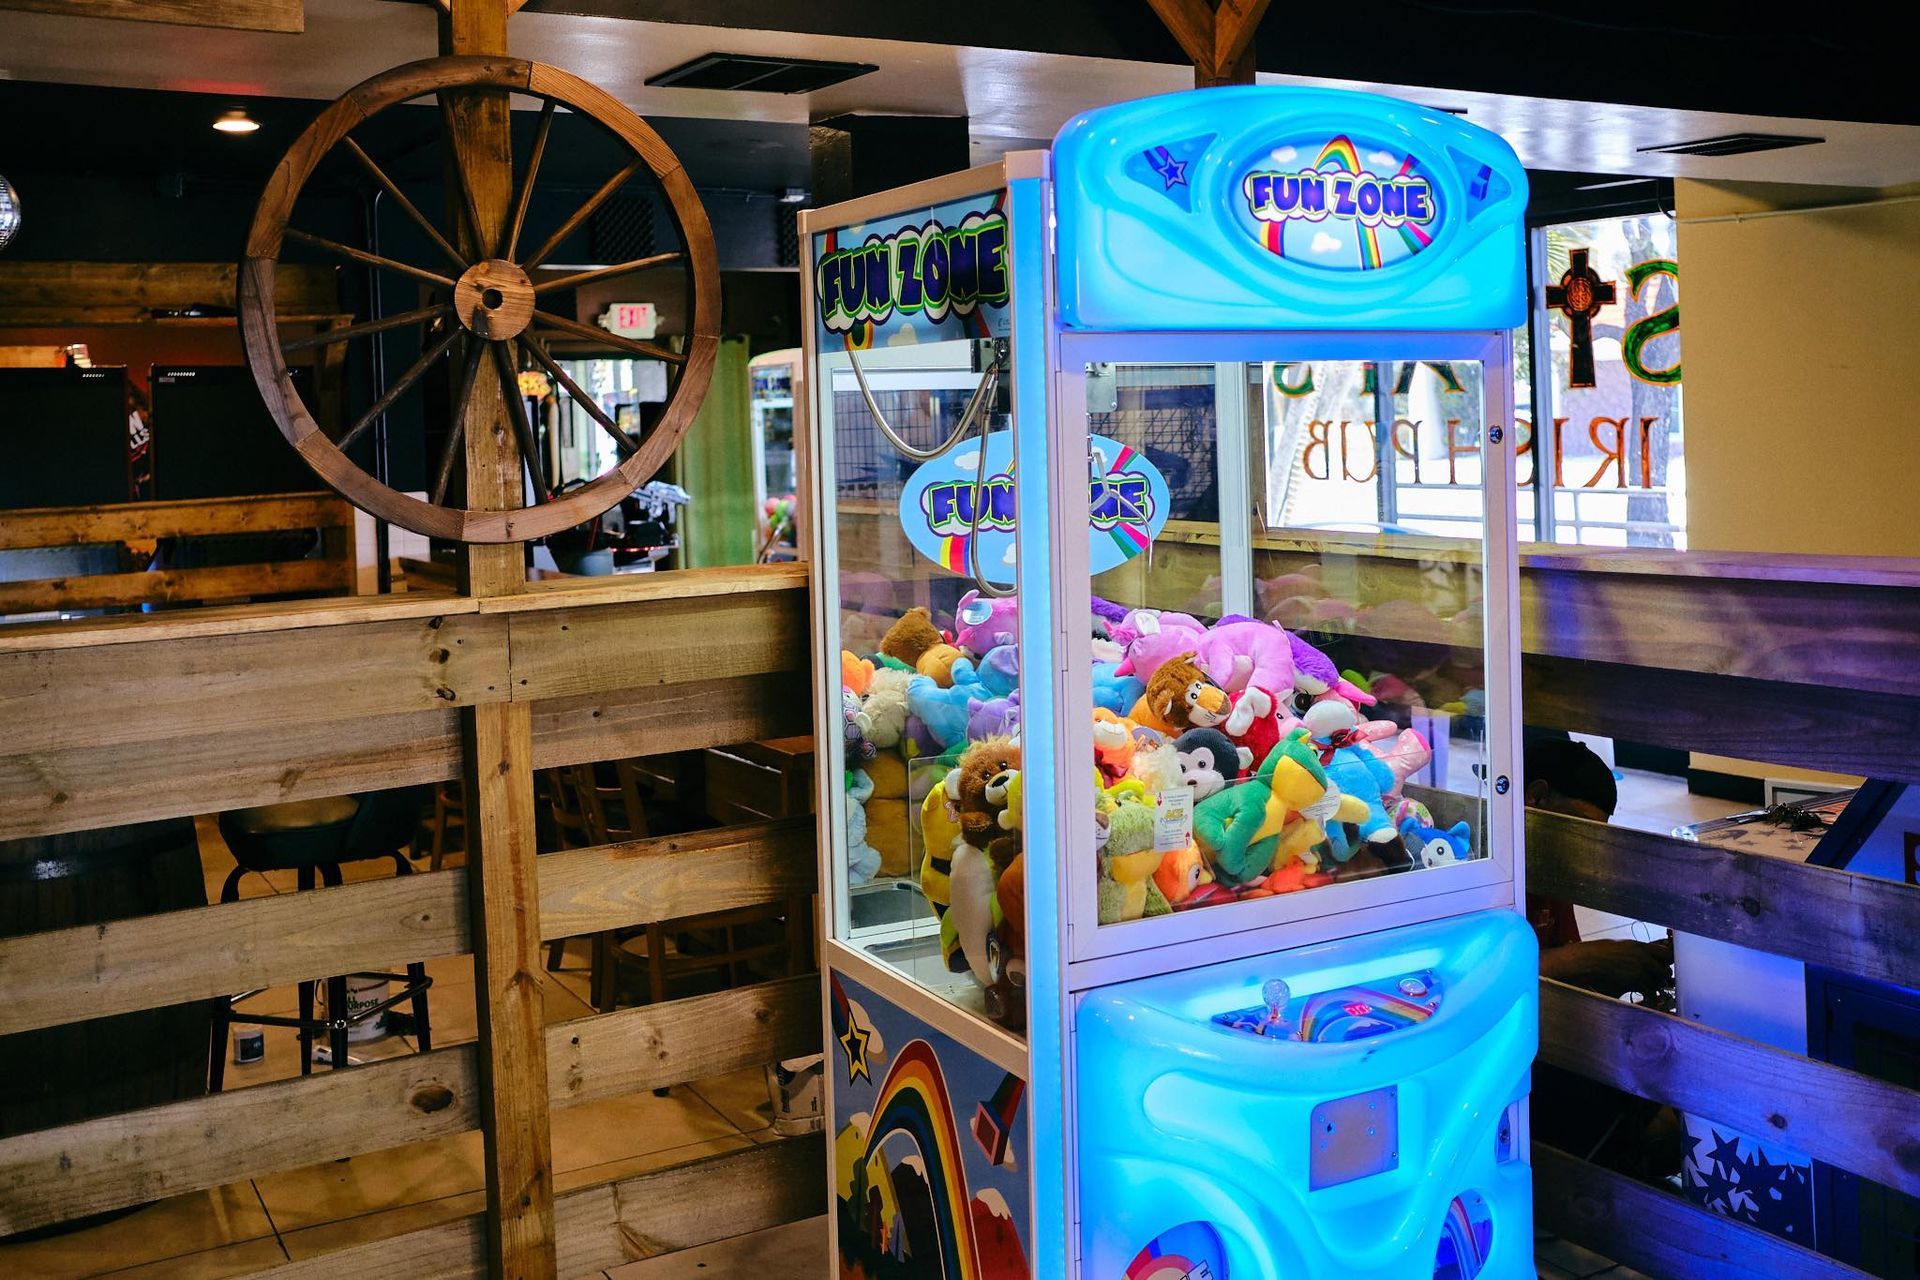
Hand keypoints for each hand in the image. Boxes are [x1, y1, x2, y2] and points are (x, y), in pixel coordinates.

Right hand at [1541, 938, 1673, 998]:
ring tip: (1650, 989)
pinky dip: (1649, 994)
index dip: (1668, 962)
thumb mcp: (1622, 947)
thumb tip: (1652, 957)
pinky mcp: (1634, 982)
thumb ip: (1639, 952)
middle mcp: (1643, 957)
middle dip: (1663, 977)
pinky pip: (1649, 990)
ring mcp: (1639, 970)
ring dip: (1656, 987)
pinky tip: (1645, 995)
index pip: (1667, 954)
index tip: (1666, 967)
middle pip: (1665, 970)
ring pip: (1658, 982)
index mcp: (1640, 946)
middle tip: (1660, 981)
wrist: (1586, 961)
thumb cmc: (1600, 954)